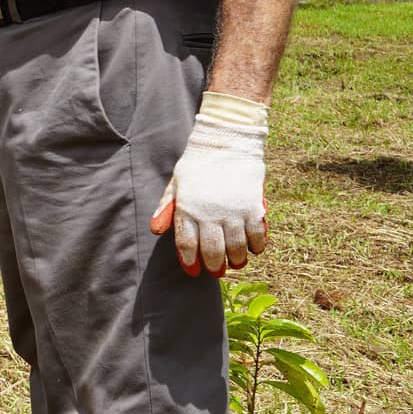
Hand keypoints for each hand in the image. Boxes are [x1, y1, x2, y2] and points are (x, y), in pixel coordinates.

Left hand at [149, 92, 270, 274]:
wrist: (226, 142)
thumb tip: (156, 230)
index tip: (193, 271)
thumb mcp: (176, 183)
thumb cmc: (198, 164)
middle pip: (212, 250)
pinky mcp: (253, 207)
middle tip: (216, 272)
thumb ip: (167, 208)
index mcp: (187, 209)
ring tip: (236, 263)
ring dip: (237, 259)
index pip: (187, 244)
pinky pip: (256, 234)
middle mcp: (210, 214)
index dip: (190, 261)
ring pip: (236, 247)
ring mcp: (233, 212)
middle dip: (214, 265)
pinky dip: (256, 246)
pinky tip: (254, 249)